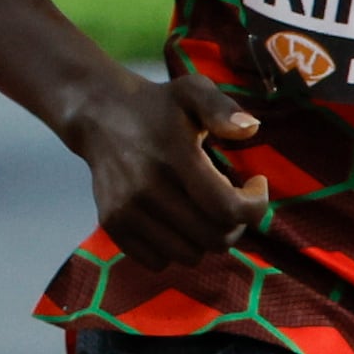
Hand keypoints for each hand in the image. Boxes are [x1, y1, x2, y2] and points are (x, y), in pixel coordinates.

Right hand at [75, 67, 267, 266]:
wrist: (99, 115)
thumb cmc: (157, 106)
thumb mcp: (192, 91)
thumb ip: (221, 108)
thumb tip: (250, 129)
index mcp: (175, 158)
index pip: (228, 208)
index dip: (254, 206)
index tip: (255, 184)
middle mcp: (148, 189)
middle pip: (214, 238)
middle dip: (235, 224)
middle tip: (232, 200)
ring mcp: (127, 211)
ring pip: (190, 256)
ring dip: (206, 239)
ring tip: (203, 210)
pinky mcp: (113, 224)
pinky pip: (158, 262)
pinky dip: (175, 249)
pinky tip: (177, 221)